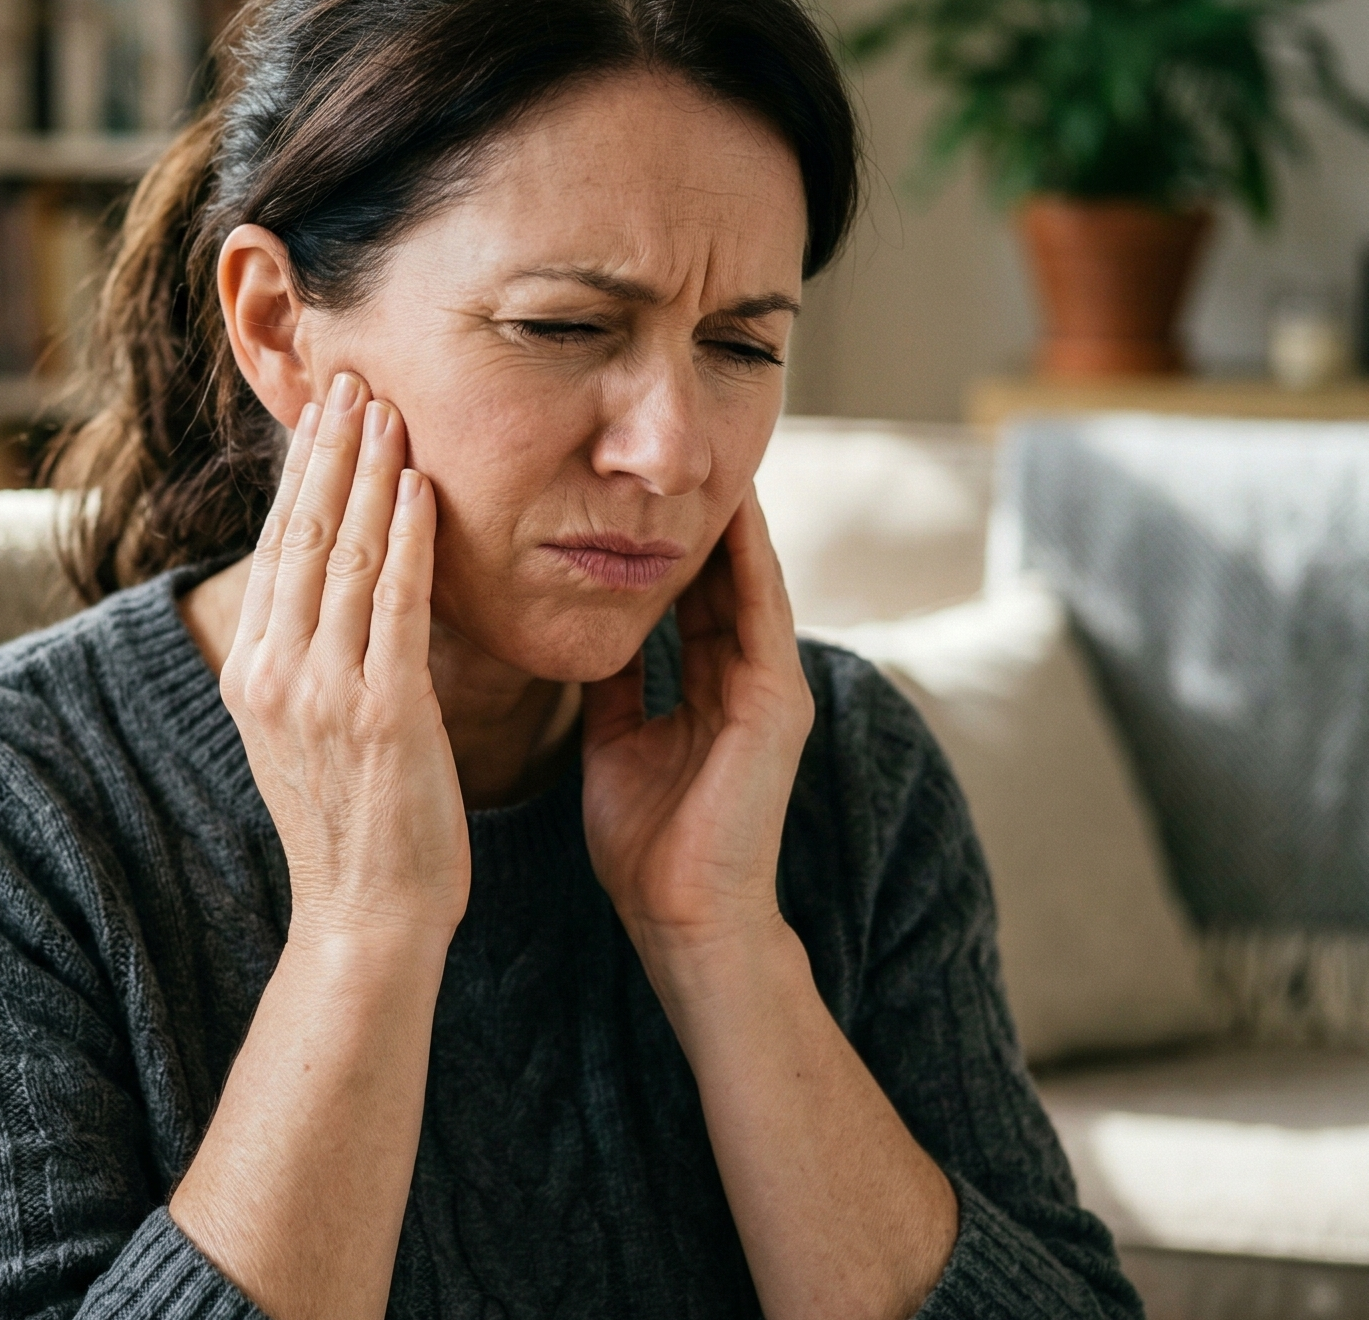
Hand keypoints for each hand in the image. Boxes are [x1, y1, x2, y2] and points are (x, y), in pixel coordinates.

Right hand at [221, 372, 470, 945]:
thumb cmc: (353, 828)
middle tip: (351, 377)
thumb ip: (306, 661)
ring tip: (387, 405)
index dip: (299, 473)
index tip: (322, 412)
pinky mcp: (381, 711)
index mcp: (251, 675)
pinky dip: (407, 534)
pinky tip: (419, 483)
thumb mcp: (303, 734)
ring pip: (346, 554)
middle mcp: (274, 673)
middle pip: (301, 534)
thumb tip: (328, 592)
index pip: (277, 549)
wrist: (367, 917)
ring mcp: (322, 691)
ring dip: (368, 471)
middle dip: (327, 449)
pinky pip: (396, 602)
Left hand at [581, 487, 812, 953]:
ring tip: (709, 456)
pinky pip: (761, 613)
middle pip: (721, 576)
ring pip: (748, 580)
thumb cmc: (648, 846)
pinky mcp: (778, 702)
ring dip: (731, 520)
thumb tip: (590, 638)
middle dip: (698, 515)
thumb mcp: (615, 745)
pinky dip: (748, 560)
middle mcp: (746, 678)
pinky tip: (733, 510)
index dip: (667, 542)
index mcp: (709, 689)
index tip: (634, 487)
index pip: (690, 596)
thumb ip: (615, 688)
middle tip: (672, 450)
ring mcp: (769, 687)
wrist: (682, 918)